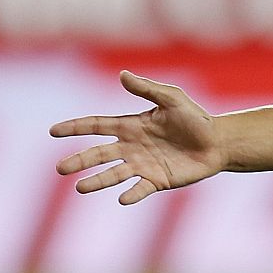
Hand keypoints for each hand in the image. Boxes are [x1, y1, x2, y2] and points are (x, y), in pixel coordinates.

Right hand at [51, 71, 226, 204]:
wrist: (218, 142)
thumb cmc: (196, 118)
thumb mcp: (173, 99)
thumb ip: (148, 89)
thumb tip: (122, 74)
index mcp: (131, 126)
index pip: (97, 126)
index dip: (75, 127)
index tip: (53, 130)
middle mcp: (131, 147)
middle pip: (98, 154)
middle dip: (79, 161)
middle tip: (60, 168)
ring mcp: (142, 165)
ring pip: (113, 174)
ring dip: (97, 181)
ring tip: (80, 187)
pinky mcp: (157, 180)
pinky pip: (140, 189)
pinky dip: (131, 194)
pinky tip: (122, 198)